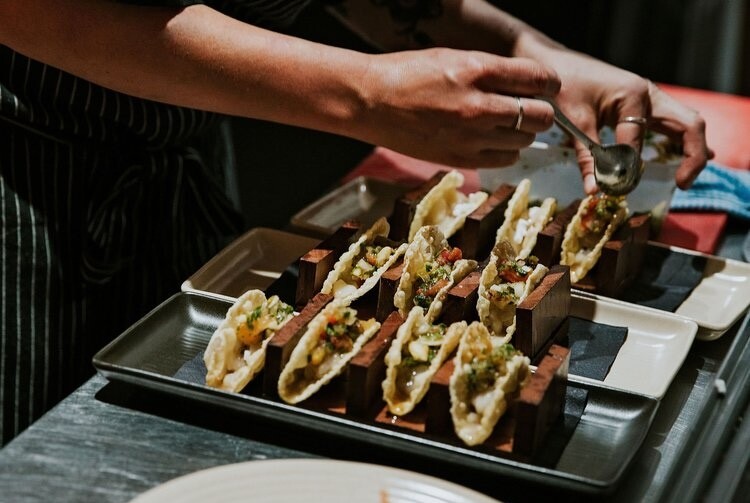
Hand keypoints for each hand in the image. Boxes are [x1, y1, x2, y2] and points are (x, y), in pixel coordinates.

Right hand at [358, 48, 559, 167]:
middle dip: (540, 111)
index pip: (538, 79)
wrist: (370, 100)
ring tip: (502, 124)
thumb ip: (492, 72)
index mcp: (477, 71)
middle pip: (539, 115)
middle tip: (528, 108)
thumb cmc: (408, 74)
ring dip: (521, 132)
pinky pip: (504, 159)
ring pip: (524, 140)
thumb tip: (526, 85)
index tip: (547, 87)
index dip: (549, 84)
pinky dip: (506, 150)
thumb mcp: (454, 57)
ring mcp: (469, 136)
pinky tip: (491, 140)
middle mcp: (478, 105)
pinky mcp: (459, 158)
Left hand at [531, 48, 711, 193]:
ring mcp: (651, 98)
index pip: (637, 141)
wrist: (555, 63)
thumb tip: (594, 191)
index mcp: (633, 95)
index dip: (628, 168)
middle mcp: (650, 94)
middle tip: (682, 184)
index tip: (616, 188)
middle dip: (692, 155)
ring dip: (693, 148)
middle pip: (688, 124)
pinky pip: (674, 123)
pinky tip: (690, 158)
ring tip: (686, 178)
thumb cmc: (564, 85)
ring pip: (686, 122)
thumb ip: (586, 158)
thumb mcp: (574, 122)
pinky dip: (683, 140)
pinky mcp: (645, 104)